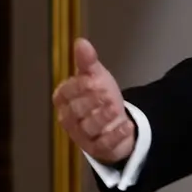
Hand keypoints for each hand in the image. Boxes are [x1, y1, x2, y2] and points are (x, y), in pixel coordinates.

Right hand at [52, 39, 134, 164]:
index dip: (80, 87)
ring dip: (103, 117)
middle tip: (107, 94)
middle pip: (77, 111)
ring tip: (116, 108)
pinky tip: (128, 125)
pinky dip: (117, 135)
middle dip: (92, 101)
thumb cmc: (99, 97)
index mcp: (63, 100)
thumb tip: (81, 42)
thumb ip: (87, 62)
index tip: (94, 80)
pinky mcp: (99, 149)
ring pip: (90, 128)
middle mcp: (69, 119)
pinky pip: (105, 144)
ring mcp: (83, 136)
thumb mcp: (95, 77)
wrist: (115, 122)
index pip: (66, 93)